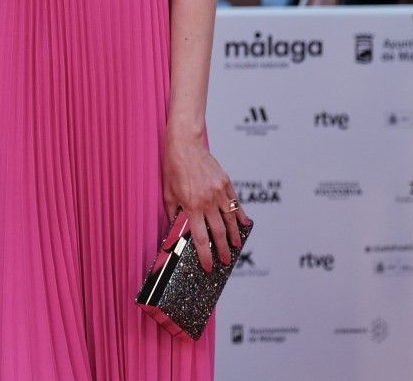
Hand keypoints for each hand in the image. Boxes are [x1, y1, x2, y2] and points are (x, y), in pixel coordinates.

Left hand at [162, 135, 248, 273]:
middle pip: (219, 233)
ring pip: (231, 220)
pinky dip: (241, 215)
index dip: (205, 256)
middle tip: (226, 261)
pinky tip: (244, 224)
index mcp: (192, 207)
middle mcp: (208, 202)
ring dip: (235, 236)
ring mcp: (219, 192)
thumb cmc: (174, 168)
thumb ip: (174, 214)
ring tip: (237, 246)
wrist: (185, 145)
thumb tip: (175, 230)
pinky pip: (236, 203)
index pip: (201, 239)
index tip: (209, 266)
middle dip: (223, 250)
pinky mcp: (226, 183)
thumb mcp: (168, 194)